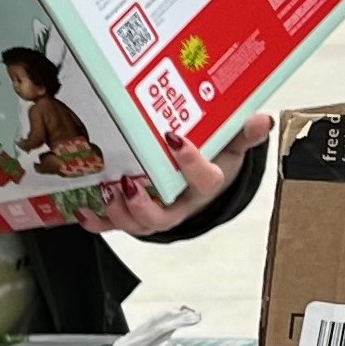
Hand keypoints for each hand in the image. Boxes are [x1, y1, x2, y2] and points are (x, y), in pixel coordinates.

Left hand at [79, 115, 271, 237]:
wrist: (204, 184)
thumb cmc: (215, 163)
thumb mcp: (231, 147)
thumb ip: (243, 134)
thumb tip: (263, 119)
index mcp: (206, 185)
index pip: (204, 180)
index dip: (191, 163)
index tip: (175, 138)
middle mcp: (181, 205)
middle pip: (164, 218)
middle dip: (144, 206)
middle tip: (128, 183)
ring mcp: (158, 214)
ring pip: (139, 225)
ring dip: (120, 213)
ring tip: (106, 191)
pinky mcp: (136, 216)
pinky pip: (116, 225)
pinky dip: (97, 222)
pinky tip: (82, 209)